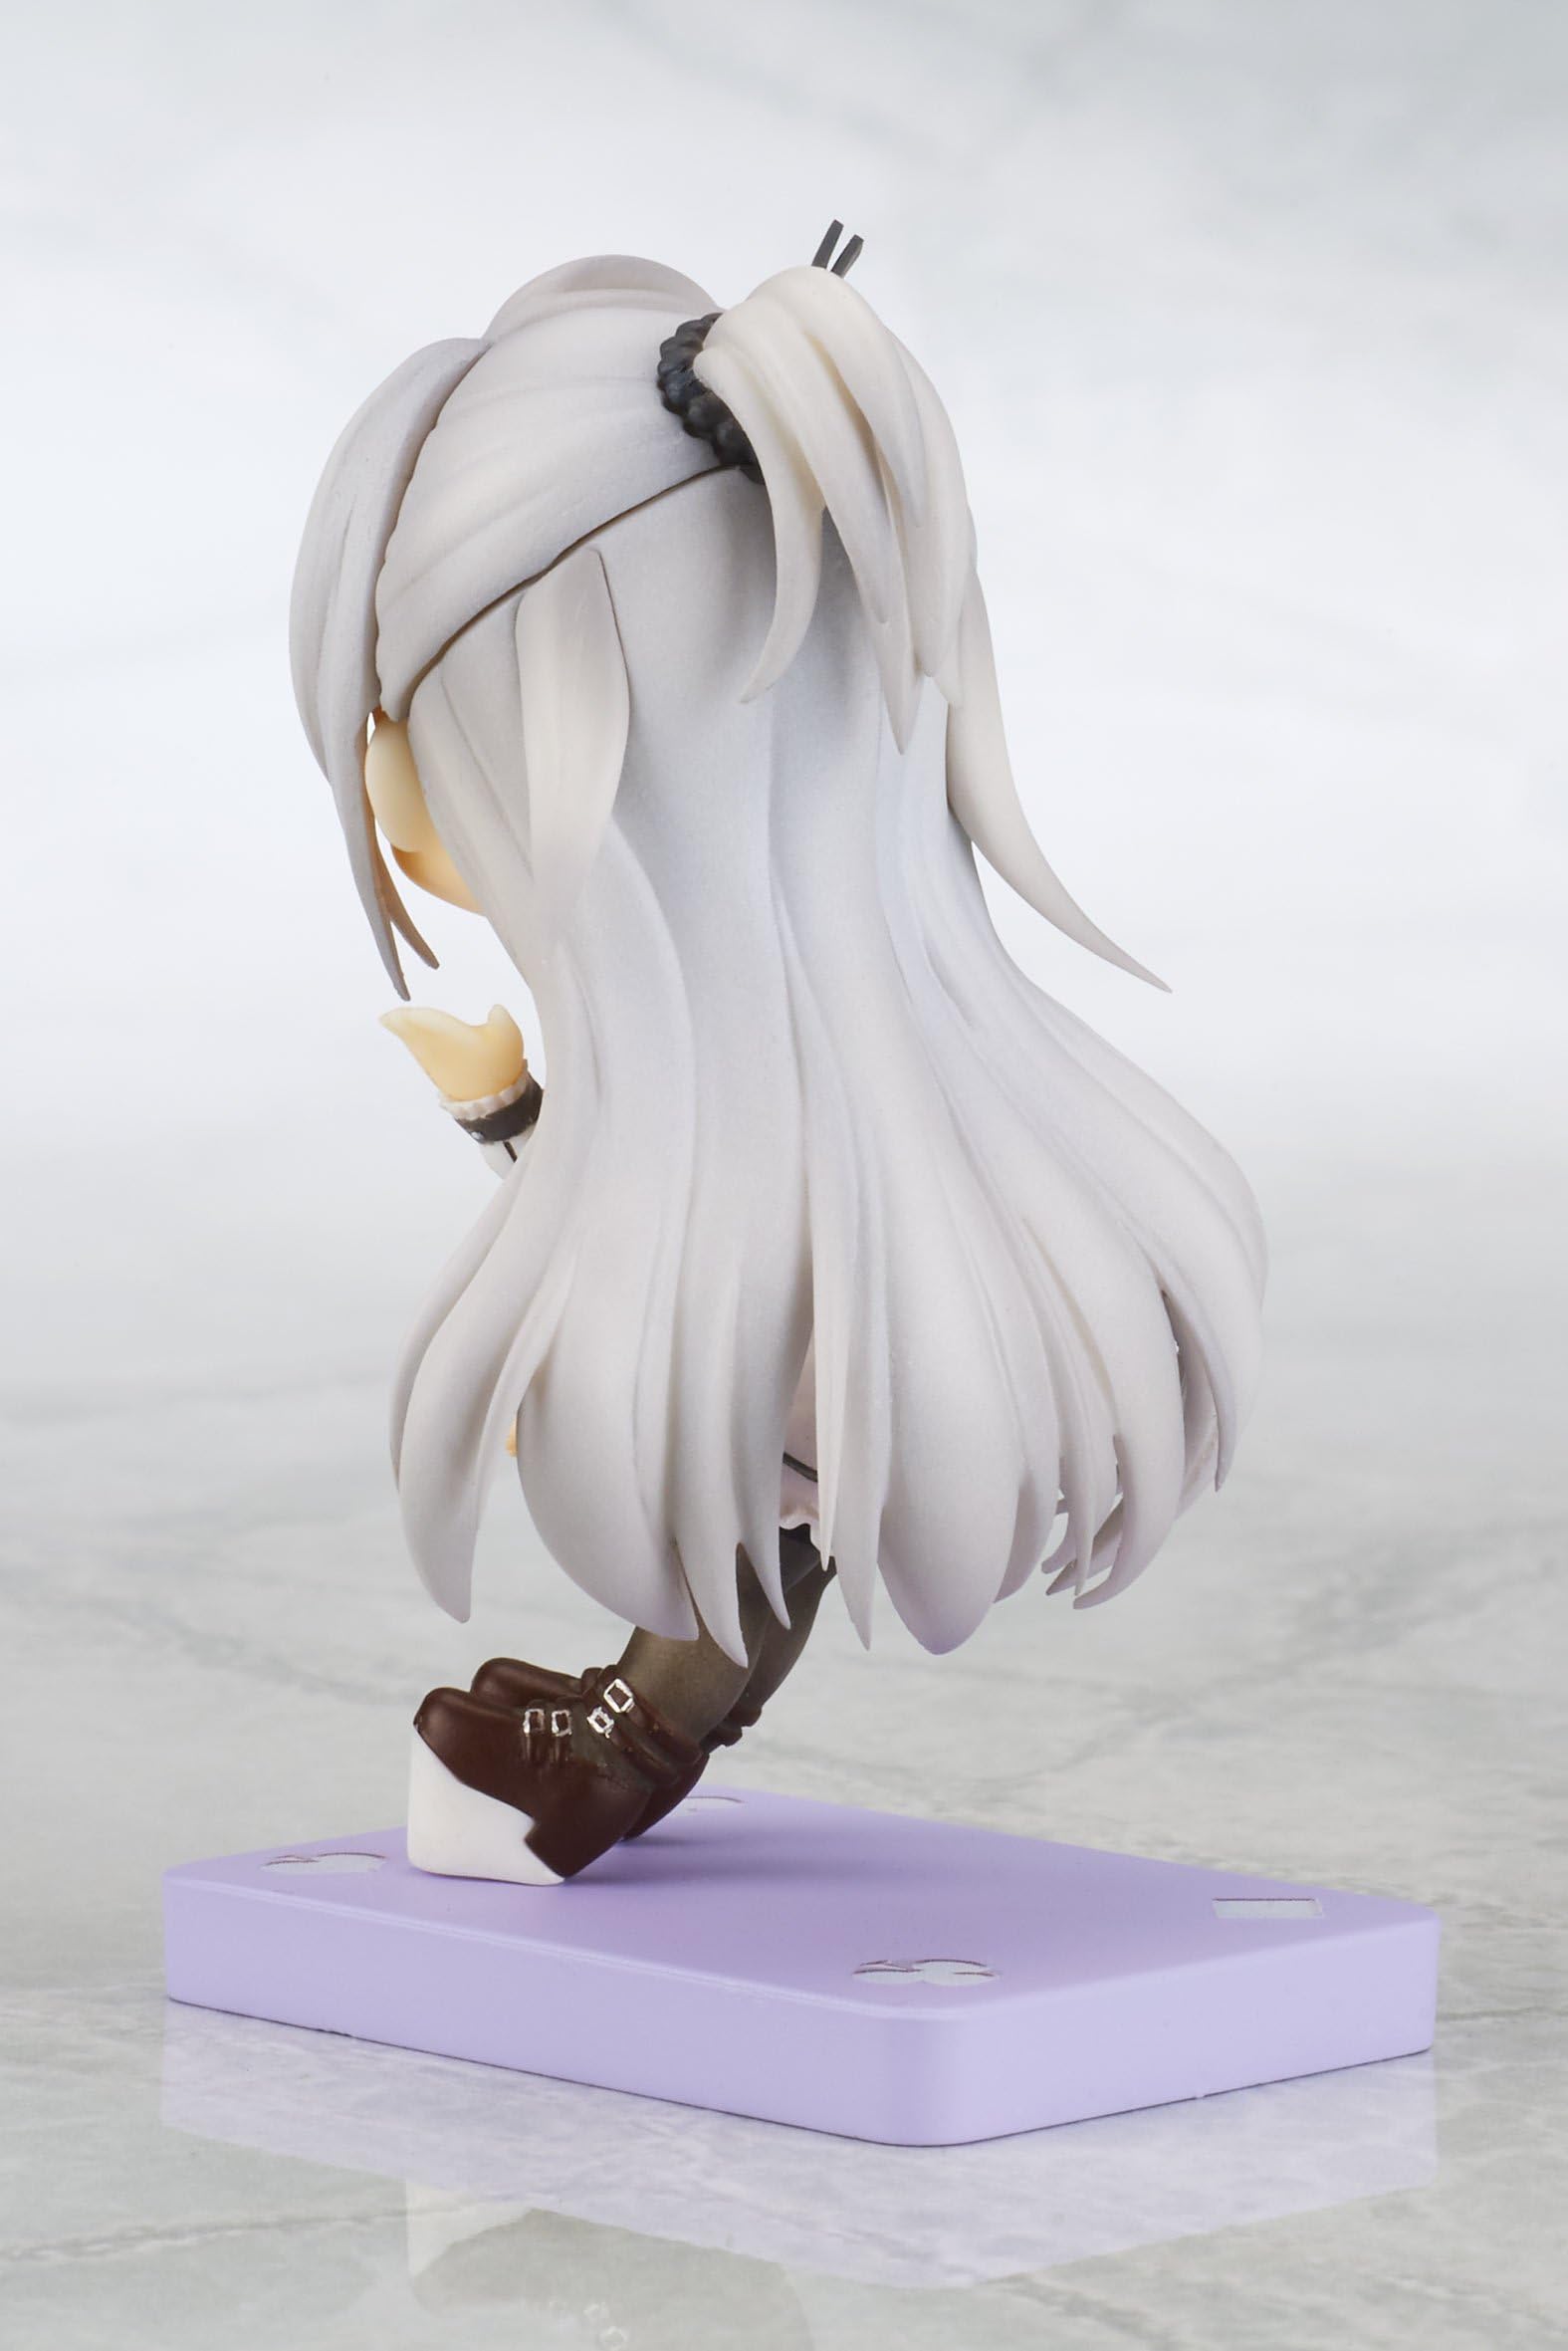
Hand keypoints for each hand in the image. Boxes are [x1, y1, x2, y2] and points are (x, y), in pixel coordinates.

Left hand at [380, 1004, 526, 1102]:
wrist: (494, 1101)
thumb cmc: (498, 1064)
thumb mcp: (508, 1034)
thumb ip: (499, 1016)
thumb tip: (494, 1010)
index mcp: (450, 1033)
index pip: (424, 1019)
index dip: (407, 1015)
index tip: (392, 1011)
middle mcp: (437, 1047)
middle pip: (413, 1033)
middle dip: (399, 1025)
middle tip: (385, 1018)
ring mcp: (436, 1064)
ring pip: (416, 1046)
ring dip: (405, 1036)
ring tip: (394, 1026)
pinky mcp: (441, 1077)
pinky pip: (423, 1057)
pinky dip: (417, 1048)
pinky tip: (417, 1046)